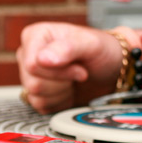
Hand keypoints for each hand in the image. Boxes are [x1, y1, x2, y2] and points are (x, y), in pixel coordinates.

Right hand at [16, 22, 140, 113]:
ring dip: (62, 93)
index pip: (33, 64)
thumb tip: (42, 59)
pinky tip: (69, 90)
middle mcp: (30, 54)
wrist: (111, 69)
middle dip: (62, 83)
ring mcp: (31, 74)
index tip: (79, 69)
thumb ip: (67, 48)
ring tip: (74, 80)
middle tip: (79, 73)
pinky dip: (60, 102)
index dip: (59, 72)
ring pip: (35, 96)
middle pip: (33, 83)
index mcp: (35, 36)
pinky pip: (40, 106)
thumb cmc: (101, 51)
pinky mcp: (37, 92)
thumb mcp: (90, 44)